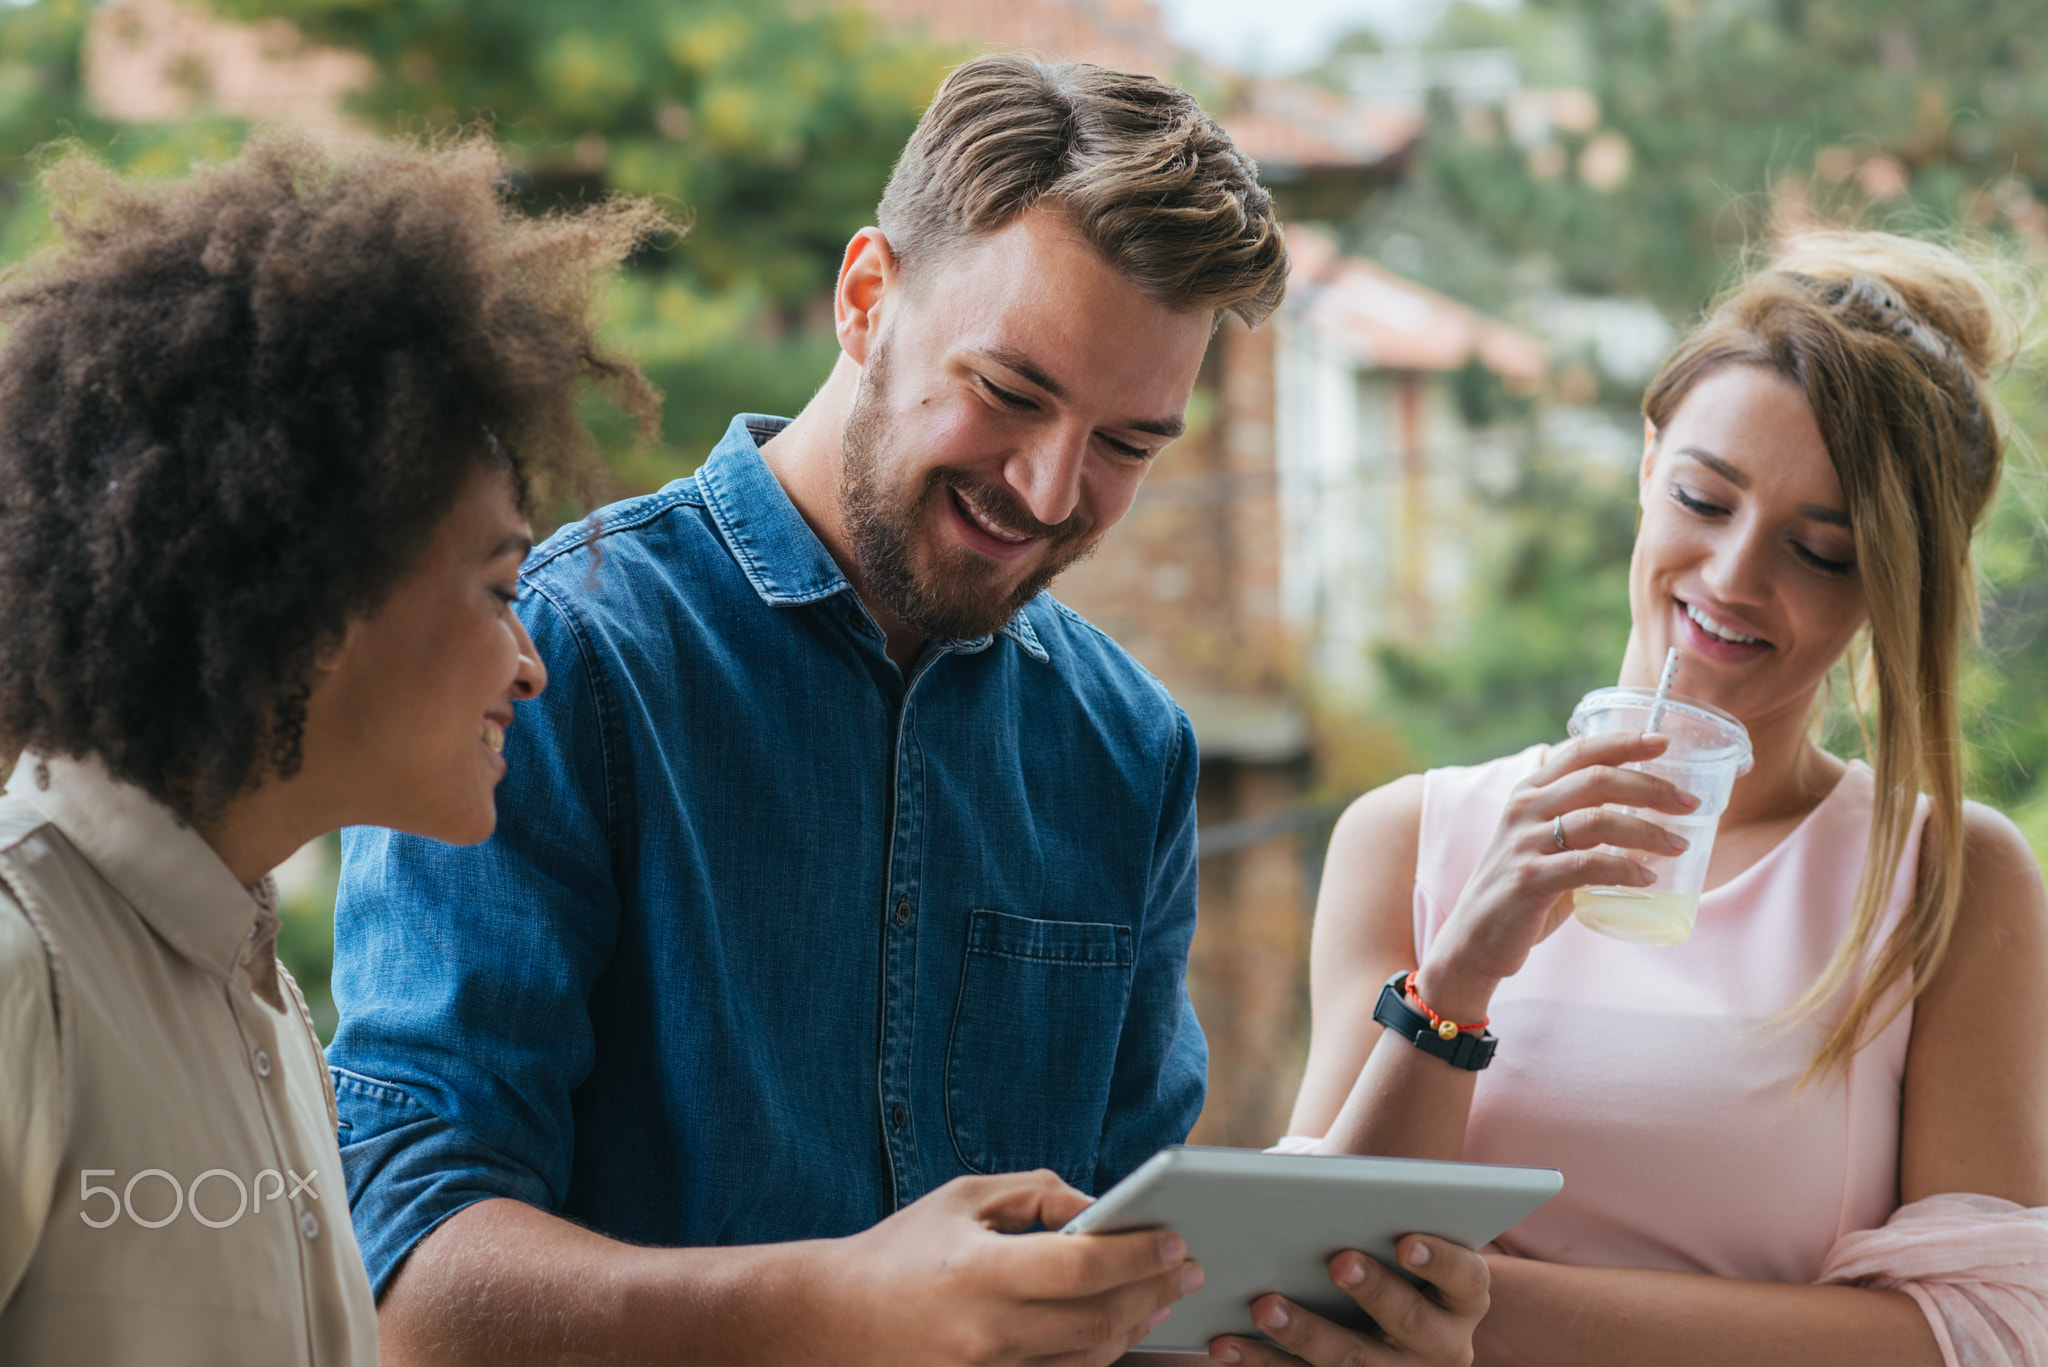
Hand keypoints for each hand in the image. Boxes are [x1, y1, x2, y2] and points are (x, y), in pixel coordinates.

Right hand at [821, 1169, 1202, 1366]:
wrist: (832, 1322)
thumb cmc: (903, 1251)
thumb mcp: (965, 1199)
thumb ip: (1038, 1194)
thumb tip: (1101, 1209)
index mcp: (978, 1274)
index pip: (1081, 1268)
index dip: (1137, 1255)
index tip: (1174, 1238)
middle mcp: (986, 1334)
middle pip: (1098, 1322)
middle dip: (1153, 1293)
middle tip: (1188, 1267)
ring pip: (1088, 1361)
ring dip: (1134, 1327)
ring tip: (1161, 1296)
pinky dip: (1097, 1355)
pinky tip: (1119, 1329)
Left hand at [1205, 1235, 1488, 1366]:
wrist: (1383, 1319)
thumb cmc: (1383, 1253)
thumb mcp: (1395, 1235)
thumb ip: (1377, 1210)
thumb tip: (1312, 1176)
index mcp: (1463, 1297)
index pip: (1466, 1278)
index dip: (1439, 1259)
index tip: (1405, 1239)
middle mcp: (1443, 1345)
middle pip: (1410, 1322)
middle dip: (1373, 1291)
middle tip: (1336, 1260)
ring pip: (1355, 1364)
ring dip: (1306, 1334)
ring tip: (1262, 1305)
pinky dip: (1263, 1363)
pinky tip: (1225, 1344)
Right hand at [1420, 732, 1698, 1010]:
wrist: (1475, 938)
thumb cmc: (1522, 889)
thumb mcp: (1544, 842)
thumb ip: (1581, 822)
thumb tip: (1647, 815)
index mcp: (1529, 791)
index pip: (1580, 751)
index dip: (1624, 742)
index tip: (1664, 742)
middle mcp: (1524, 809)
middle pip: (1597, 780)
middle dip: (1651, 787)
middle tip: (1690, 802)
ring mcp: (1524, 843)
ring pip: (1598, 820)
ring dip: (1647, 831)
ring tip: (1679, 845)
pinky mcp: (1528, 880)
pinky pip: (1587, 866)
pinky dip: (1624, 869)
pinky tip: (1647, 878)